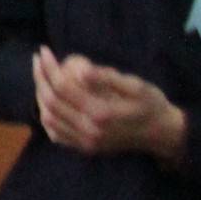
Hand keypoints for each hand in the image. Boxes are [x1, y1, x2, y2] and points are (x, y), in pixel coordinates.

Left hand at [33, 50, 189, 163]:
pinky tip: (48, 102)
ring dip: (39, 95)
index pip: (62, 86)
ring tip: (41, 76)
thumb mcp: (136, 86)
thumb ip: (108, 78)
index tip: (44, 51)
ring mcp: (86, 142)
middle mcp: (89, 130)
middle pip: (50, 101)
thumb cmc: (151, 104)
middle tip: (38, 59)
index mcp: (101, 113)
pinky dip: (46, 117)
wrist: (162, 134)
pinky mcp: (86, 149)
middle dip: (40, 77)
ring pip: (48, 118)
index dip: (49, 67)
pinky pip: (56, 134)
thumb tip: (81, 69)